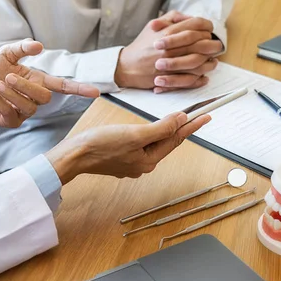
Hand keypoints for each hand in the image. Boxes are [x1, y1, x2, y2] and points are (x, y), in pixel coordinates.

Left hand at [0, 39, 99, 127]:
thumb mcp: (4, 54)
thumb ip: (22, 48)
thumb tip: (39, 46)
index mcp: (37, 81)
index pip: (62, 87)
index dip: (78, 89)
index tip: (95, 92)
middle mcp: (33, 98)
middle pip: (44, 98)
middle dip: (26, 86)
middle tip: (7, 76)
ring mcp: (23, 112)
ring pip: (28, 107)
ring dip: (11, 93)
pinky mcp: (11, 121)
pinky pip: (11, 112)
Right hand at [45, 112, 210, 183]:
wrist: (74, 155)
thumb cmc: (100, 145)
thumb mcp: (135, 134)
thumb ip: (160, 128)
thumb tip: (180, 121)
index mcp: (148, 161)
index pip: (176, 140)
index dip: (192, 126)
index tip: (206, 116)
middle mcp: (142, 165)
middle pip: (165, 143)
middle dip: (179, 129)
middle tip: (194, 115)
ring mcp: (130, 163)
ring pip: (152, 144)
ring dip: (163, 132)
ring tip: (173, 120)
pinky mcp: (119, 159)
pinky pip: (139, 145)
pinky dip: (147, 135)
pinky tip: (145, 130)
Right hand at [114, 11, 221, 92]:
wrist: (126, 67)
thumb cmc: (140, 47)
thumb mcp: (153, 26)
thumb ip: (171, 18)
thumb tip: (188, 17)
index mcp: (168, 33)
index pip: (196, 25)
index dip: (206, 27)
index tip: (209, 31)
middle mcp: (171, 48)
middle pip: (201, 43)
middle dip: (212, 44)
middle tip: (215, 46)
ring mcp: (171, 64)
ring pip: (199, 62)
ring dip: (209, 62)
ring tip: (212, 61)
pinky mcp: (169, 78)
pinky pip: (190, 79)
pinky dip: (200, 78)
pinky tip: (204, 76)